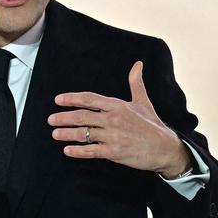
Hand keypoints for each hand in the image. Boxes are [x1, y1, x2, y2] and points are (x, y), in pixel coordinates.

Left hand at [47, 60, 193, 175]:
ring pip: (84, 134)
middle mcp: (113, 119)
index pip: (89, 99)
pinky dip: (78, 151)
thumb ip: (136, 82)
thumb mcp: (143, 101)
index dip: (72, 98)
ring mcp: (113, 136)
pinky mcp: (115, 152)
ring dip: (67, 133)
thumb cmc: (152, 124)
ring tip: (55, 133)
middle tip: (51, 119)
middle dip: (64, 117)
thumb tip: (138, 64)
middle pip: (82, 116)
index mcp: (117, 105)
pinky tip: (67, 150)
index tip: (58, 100)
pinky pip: (91, 151)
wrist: (166, 148)